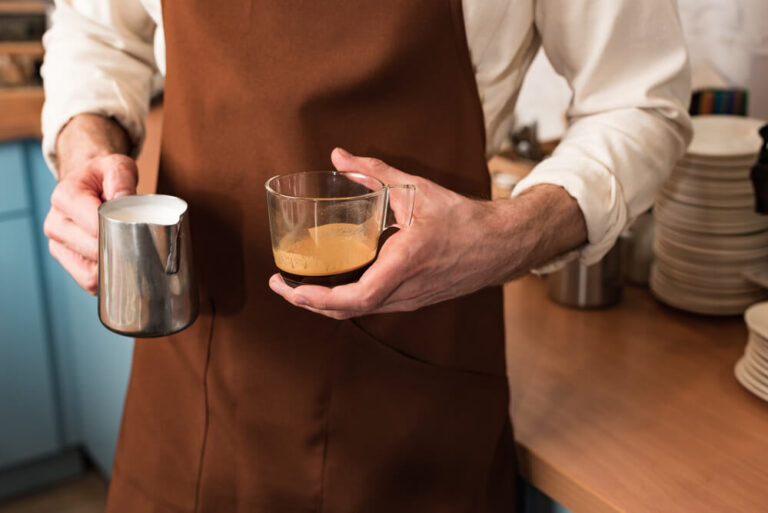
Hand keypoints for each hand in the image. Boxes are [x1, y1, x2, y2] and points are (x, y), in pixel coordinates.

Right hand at [44, 115, 135, 293]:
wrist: (89, 184)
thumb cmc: (104, 177)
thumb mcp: (117, 166)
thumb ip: (122, 178)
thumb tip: (124, 199)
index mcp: (65, 197)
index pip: (93, 225)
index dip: (118, 233)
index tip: (140, 234)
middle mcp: (55, 223)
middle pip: (92, 252)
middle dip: (120, 252)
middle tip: (144, 248)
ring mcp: (59, 245)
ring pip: (88, 274)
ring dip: (114, 270)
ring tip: (133, 258)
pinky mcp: (67, 260)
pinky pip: (87, 282)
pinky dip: (107, 280)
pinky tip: (121, 269)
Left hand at [269, 148, 586, 318]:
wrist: (500, 246)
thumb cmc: (462, 219)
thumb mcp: (416, 190)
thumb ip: (374, 172)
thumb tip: (339, 156)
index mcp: (405, 263)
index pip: (355, 297)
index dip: (317, 298)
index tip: (289, 287)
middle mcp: (405, 290)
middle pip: (347, 312)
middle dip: (308, 303)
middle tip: (281, 286)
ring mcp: (410, 300)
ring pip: (359, 312)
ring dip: (325, 304)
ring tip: (300, 286)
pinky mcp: (414, 301)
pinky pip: (373, 306)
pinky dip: (346, 301)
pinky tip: (334, 284)